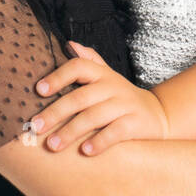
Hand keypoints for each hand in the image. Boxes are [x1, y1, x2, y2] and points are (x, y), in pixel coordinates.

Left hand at [26, 41, 169, 155]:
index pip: (78, 66)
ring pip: (94, 117)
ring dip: (70, 132)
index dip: (58, 76)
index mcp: (102, 74)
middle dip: (55, 113)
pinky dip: (99, 142)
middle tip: (36, 127)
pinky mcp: (136, 124)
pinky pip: (115, 132)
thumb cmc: (122, 98)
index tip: (39, 90)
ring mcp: (125, 105)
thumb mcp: (108, 76)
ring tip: (53, 145)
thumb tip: (69, 44)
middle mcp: (113, 86)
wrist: (159, 115)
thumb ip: (90, 61)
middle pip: (80, 97)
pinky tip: (85, 151)